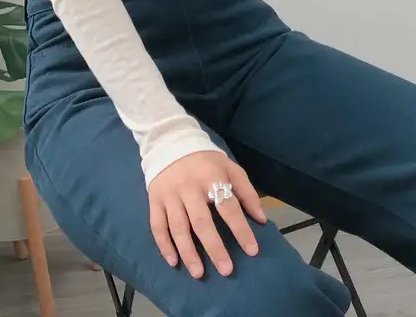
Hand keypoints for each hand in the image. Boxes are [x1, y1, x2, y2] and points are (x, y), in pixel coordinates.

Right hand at [148, 151, 266, 278]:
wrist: (169, 141)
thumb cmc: (205, 160)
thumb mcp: (229, 167)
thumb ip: (246, 192)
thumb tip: (261, 219)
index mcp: (211, 176)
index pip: (228, 206)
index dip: (240, 229)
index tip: (252, 250)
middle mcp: (188, 187)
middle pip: (201, 221)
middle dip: (214, 248)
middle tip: (226, 271)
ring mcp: (169, 194)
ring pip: (178, 228)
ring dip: (188, 252)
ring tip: (199, 273)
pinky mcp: (154, 199)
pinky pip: (157, 226)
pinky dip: (164, 245)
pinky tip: (173, 262)